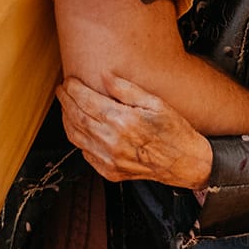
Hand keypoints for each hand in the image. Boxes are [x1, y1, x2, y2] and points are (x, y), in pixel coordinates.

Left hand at [58, 76, 212, 188]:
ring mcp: (109, 160)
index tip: (69, 81)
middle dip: (66, 101)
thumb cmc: (174, 131)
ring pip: (76, 137)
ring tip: (66, 105)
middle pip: (76, 117)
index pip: (86, 102)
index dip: (73, 89)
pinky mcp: (110, 172)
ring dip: (66, 119)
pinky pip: (85, 153)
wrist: (186, 163)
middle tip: (62, 89)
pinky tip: (79, 127)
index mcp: (123, 122)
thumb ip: (126, 89)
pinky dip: (78, 138)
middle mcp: (113, 142)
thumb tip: (104, 75)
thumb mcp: (155, 103)